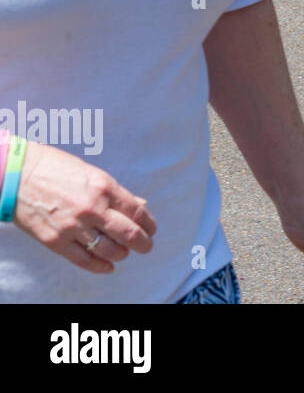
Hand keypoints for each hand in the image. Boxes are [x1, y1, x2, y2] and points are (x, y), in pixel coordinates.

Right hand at [10, 141, 156, 273]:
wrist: (18, 175)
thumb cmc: (57, 169)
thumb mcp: (93, 174)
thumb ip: (117, 193)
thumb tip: (140, 206)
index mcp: (104, 188)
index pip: (137, 212)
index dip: (149, 224)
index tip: (152, 229)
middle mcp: (92, 208)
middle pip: (128, 233)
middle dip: (143, 243)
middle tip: (146, 246)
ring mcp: (73, 226)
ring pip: (108, 249)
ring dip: (122, 254)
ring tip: (125, 253)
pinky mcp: (55, 241)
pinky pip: (83, 259)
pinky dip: (99, 266)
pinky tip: (108, 267)